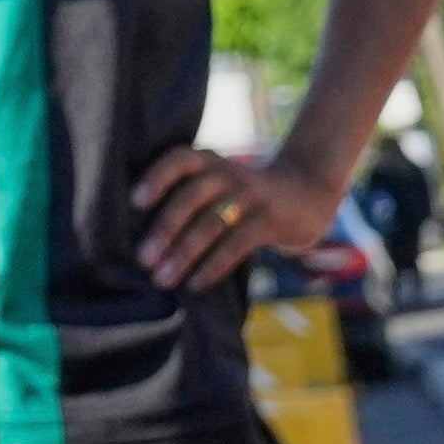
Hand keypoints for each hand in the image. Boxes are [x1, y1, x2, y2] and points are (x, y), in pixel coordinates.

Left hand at [135, 137, 353, 293]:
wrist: (307, 190)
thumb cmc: (245, 196)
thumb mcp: (220, 183)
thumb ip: (189, 196)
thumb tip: (144, 240)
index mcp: (210, 162)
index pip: (179, 159)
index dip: (157, 177)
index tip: (135, 202)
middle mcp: (228, 173)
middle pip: (191, 196)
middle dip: (165, 229)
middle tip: (144, 259)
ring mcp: (251, 195)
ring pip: (212, 223)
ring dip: (184, 254)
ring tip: (163, 278)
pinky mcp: (270, 220)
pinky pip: (237, 243)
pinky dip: (214, 265)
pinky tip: (196, 284)